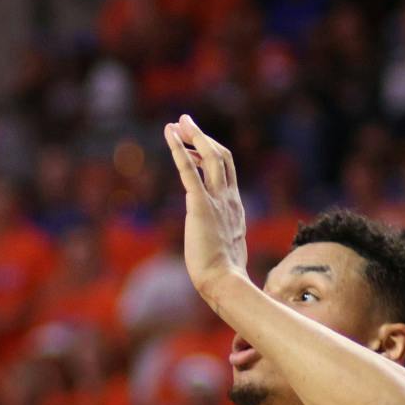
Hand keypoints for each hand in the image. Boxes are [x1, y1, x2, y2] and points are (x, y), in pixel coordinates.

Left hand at [164, 113, 249, 305]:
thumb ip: (222, 239)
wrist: (224, 281)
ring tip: (177, 123)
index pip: (226, 171)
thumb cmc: (223, 274)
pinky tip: (169, 134)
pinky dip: (178, 149)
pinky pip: (189, 170)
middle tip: (186, 123)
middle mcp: (229, 198)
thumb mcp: (226, 249)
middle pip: (221, 157)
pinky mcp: (201, 205)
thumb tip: (217, 247)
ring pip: (210, 156)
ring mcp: (218, 200)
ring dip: (193, 136)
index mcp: (235, 207)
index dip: (211, 154)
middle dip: (203, 137)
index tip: (196, 145)